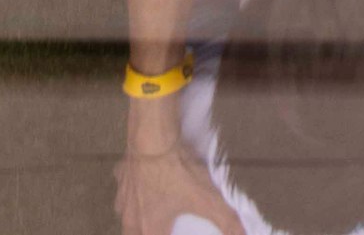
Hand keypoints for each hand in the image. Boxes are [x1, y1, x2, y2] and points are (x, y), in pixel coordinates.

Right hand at [117, 131, 233, 234]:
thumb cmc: (178, 172)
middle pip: (134, 233)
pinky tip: (146, 180)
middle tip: (165, 225)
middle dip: (148, 230)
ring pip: (125, 214)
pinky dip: (134, 187)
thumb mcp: (208, 199)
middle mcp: (130, 217)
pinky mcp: (121, 175)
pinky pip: (124, 187)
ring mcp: (122, 196)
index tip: (174, 231)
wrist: (154, 138)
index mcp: (149, 228)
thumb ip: (227, 221)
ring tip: (155, 208)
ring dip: (138, 213)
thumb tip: (242, 234)